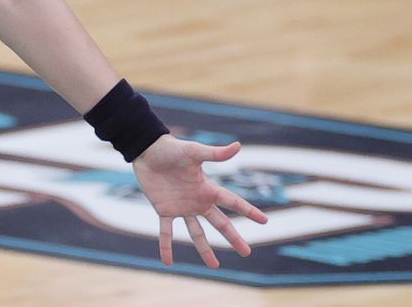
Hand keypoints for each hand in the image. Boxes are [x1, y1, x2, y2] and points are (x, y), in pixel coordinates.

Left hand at [132, 134, 268, 267]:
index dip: (249, 211)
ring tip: (214, 266)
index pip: (233, 202)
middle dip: (233, 237)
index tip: (265, 221)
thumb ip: (215, 153)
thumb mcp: (194, 151)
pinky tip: (168, 262)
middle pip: (220, 223)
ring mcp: (181, 207)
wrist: (147, 150)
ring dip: (205, 249)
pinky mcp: (163, 210)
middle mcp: (198, 201)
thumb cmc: (171, 148)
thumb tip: (238, 145)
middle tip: (246, 252)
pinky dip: (166, 246)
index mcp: (207, 188)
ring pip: (196, 232)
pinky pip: (166, 232)